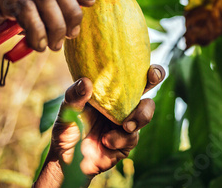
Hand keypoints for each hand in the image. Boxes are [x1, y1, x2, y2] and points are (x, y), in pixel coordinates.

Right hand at [0, 0, 95, 50]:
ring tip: (51, 46)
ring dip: (54, 26)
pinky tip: (36, 45)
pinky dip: (35, 30)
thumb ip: (36, 18)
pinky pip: (23, 10)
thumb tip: (63, 32)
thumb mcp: (14, 18)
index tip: (90, 3)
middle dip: (70, 14)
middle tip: (69, 37)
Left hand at [33, 65, 165, 187]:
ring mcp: (126, 125)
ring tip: (126, 125)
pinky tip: (106, 141)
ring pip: (145, 114)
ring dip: (139, 116)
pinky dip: (120, 138)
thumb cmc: (66, 129)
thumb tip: (86, 81)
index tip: (147, 62)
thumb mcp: (66, 110)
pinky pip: (132, 137)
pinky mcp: (126, 144)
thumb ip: (74, 96)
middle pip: (146, 86)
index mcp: (110, 94)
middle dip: (155, 79)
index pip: (130, 76)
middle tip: (153, 77)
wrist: (65, 160)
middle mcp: (122, 107)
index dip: (142, 66)